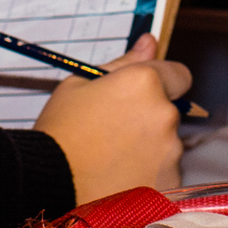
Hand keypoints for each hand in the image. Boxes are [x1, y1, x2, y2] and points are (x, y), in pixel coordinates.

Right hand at [35, 35, 190, 202]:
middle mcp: (164, 114)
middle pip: (170, 112)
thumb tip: (150, 42)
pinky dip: (148, 175)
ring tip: (112, 160)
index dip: (162, 84)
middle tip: (113, 133)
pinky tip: (119, 179)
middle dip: (149, 119)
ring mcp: (169, 151)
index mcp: (145, 83)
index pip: (179, 75)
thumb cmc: (59, 132)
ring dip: (149, 149)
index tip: (142, 97)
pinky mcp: (168, 183)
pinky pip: (165, 173)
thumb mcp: (80, 85)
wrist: (48, 185)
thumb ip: (123, 63)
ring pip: (168, 145)